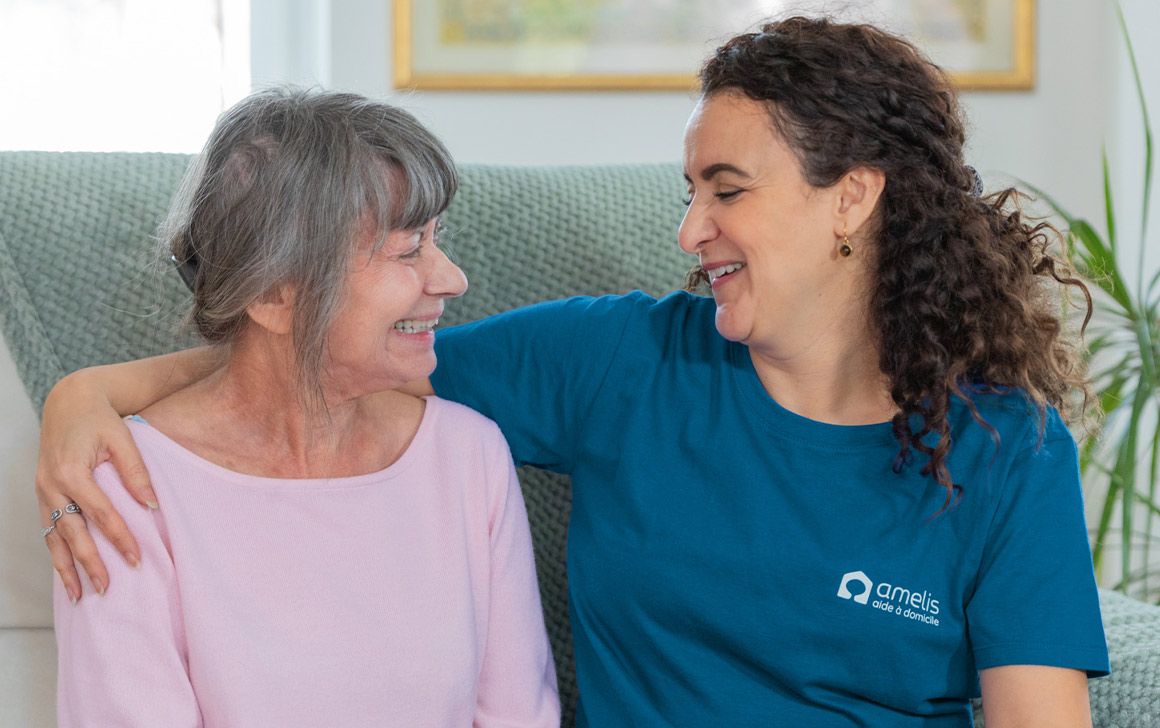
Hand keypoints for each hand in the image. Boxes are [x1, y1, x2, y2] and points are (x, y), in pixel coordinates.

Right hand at [36, 370, 156, 601]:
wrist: (69, 401)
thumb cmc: (99, 418)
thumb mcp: (122, 439)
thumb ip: (136, 472)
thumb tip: (152, 506)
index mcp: (72, 472)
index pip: (100, 514)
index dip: (119, 539)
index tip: (136, 560)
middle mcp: (51, 485)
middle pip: (72, 534)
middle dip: (90, 563)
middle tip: (108, 589)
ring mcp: (42, 491)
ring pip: (53, 537)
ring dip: (65, 568)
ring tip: (79, 596)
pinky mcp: (42, 494)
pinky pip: (47, 529)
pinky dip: (56, 552)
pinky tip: (66, 572)